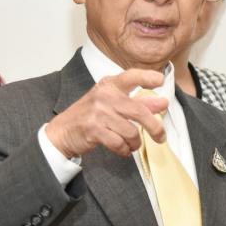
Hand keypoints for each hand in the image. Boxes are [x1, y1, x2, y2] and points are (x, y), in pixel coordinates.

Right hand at [46, 68, 168, 157]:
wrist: (63, 131)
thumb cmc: (91, 115)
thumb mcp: (113, 103)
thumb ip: (138, 102)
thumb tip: (163, 102)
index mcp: (110, 85)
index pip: (132, 76)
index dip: (147, 77)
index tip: (161, 81)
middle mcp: (105, 96)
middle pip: (139, 111)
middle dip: (155, 127)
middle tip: (161, 136)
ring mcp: (98, 113)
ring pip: (131, 131)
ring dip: (135, 142)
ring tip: (133, 144)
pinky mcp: (94, 130)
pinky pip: (119, 143)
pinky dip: (125, 150)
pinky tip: (124, 149)